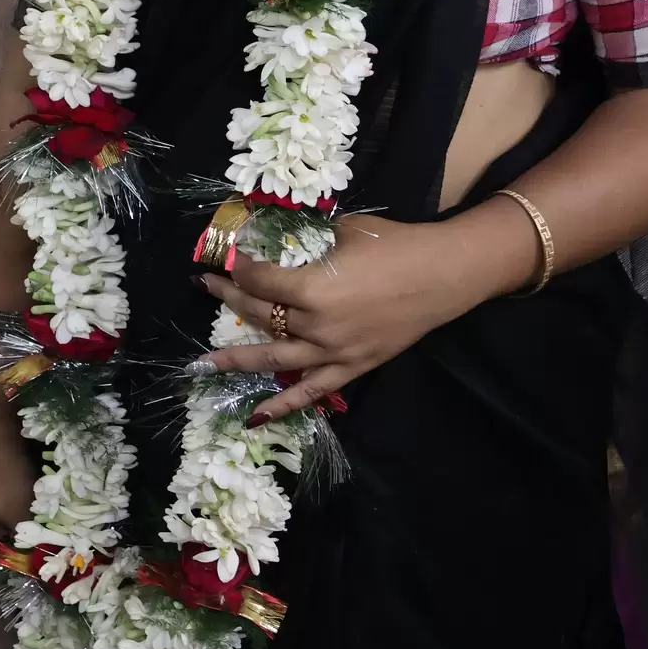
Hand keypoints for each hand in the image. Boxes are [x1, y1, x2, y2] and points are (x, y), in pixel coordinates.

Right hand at [0, 433, 34, 561]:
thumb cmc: (5, 477)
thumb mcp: (21, 511)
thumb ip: (28, 539)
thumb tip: (40, 556)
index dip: (10, 570)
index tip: (33, 567)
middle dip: (20, 549)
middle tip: (44, 550)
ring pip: (3, 530)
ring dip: (22, 530)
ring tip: (46, 531)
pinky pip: (5, 513)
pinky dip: (20, 514)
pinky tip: (39, 510)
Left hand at [200, 214, 479, 422]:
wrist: (443, 275)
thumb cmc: (396, 245)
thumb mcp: (345, 230)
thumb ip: (310, 237)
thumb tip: (281, 232)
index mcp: (312, 288)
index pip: (260, 280)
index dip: (241, 268)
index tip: (230, 259)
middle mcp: (316, 326)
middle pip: (260, 314)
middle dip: (230, 299)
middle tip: (208, 287)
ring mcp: (332, 352)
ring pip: (273, 357)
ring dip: (236, 359)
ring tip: (203, 363)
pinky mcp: (350, 369)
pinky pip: (310, 393)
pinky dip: (281, 406)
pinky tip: (254, 418)